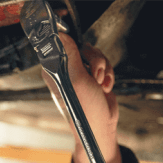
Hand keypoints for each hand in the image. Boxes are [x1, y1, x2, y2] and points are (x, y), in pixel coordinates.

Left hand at [42, 33, 120, 162]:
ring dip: (103, 69)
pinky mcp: (93, 78)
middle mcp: (66, 72)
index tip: (79, 51)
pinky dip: (108, 75)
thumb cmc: (84, 110)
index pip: (59, 47)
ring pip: (95, 55)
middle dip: (94, 61)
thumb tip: (62, 37)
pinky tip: (104, 87)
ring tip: (99, 84)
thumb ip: (71, 56)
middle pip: (82, 48)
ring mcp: (80, 75)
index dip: (71, 45)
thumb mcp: (76, 80)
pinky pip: (104, 64)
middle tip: (94, 75)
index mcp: (54, 72)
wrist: (100, 124)